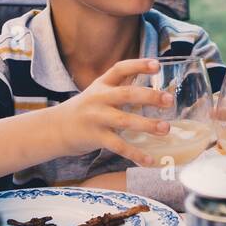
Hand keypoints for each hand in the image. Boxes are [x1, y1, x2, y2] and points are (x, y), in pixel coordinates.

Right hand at [48, 59, 173, 165]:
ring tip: (166, 128)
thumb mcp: (99, 90)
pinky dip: (135, 154)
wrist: (55, 128)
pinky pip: (118, 146)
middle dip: (150, 96)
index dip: (139, 65)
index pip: (120, 68)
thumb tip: (151, 73)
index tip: (157, 65)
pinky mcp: (96, 137)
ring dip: (147, 125)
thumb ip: (122, 83)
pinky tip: (150, 160)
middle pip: (126, 94)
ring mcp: (97, 118)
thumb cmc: (85, 108)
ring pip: (125, 120)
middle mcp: (99, 98)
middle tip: (170, 100)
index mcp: (102, 84)